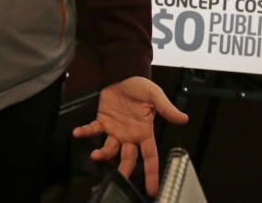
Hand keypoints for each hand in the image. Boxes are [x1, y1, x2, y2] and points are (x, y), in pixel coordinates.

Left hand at [73, 76, 187, 195]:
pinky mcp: (103, 121)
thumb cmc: (140, 85)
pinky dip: (85, 132)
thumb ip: (167, 109)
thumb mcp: (155, 95)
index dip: (151, 173)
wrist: (124, 74)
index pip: (150, 156)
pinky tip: (78, 132)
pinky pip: (93, 129)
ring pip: (109, 149)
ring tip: (96, 154)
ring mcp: (115, 130)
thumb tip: (183, 119)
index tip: (152, 189)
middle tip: (119, 179)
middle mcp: (130, 135)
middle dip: (124, 171)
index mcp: (144, 132)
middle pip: (128, 159)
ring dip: (102, 153)